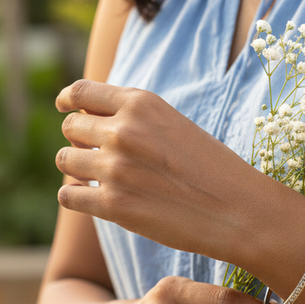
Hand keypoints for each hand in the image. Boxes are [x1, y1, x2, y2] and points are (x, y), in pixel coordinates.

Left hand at [55, 79, 267, 262]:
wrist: (239, 211)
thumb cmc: (212, 169)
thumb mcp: (174, 125)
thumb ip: (135, 118)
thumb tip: (90, 120)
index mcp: (140, 103)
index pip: (79, 92)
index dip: (67, 102)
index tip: (66, 110)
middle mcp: (123, 130)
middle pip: (71, 128)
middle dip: (79, 141)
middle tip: (99, 156)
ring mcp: (115, 168)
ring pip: (65, 160)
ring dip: (77, 169)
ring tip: (102, 179)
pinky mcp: (112, 205)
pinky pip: (68, 195)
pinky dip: (76, 196)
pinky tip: (94, 199)